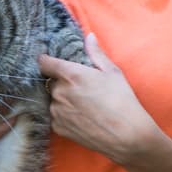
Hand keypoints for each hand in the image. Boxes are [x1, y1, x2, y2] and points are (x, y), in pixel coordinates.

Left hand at [38, 34, 160, 164]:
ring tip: (85, 106)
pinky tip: (83, 118)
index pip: (45, 63)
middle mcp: (59, 92)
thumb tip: (89, 37)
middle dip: (63, 83)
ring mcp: (57, 111)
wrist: (126, 135)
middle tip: (82, 89)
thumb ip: (96, 53)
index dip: (47, 61)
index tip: (51, 62)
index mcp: (71, 74)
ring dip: (64, 100)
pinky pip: (57, 116)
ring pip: (54, 100)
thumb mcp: (112, 72)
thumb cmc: (122, 101)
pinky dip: (66, 115)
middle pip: (51, 82)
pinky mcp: (58, 127)